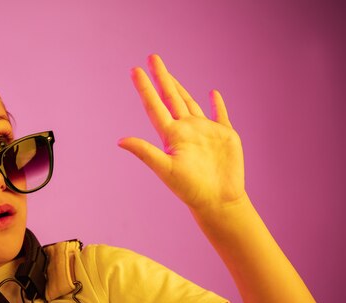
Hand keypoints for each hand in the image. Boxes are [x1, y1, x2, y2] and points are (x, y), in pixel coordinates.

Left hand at [118, 54, 244, 211]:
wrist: (218, 201)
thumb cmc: (190, 189)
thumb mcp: (165, 169)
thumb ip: (145, 152)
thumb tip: (119, 140)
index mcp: (172, 135)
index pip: (154, 106)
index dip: (145, 88)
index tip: (134, 70)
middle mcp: (186, 130)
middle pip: (171, 98)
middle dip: (162, 78)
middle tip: (151, 58)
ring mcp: (205, 131)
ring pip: (190, 103)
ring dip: (181, 88)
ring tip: (170, 75)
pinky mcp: (225, 136)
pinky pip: (220, 115)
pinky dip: (217, 105)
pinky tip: (212, 94)